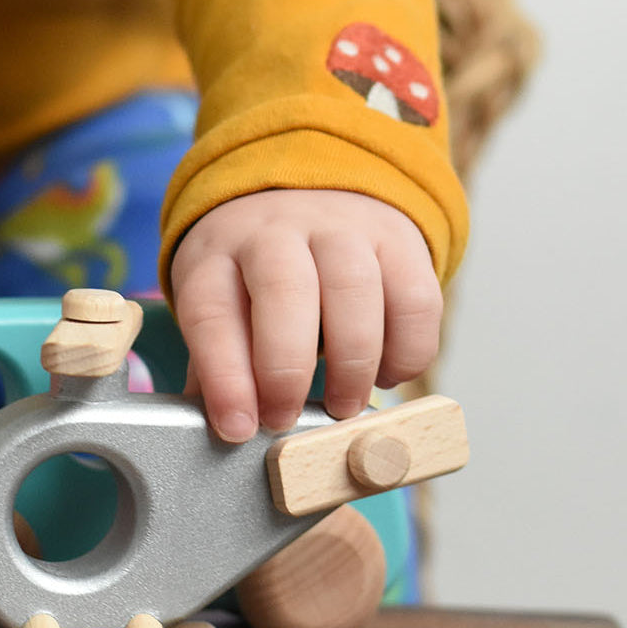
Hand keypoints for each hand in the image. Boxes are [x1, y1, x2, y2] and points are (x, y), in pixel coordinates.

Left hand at [170, 189, 441, 442]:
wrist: (311, 194)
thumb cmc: (256, 275)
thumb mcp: (219, 306)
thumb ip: (216, 369)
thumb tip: (225, 433)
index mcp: (217, 254)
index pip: (211, 311)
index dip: (223, 377)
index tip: (237, 428)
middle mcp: (276, 231)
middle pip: (283, 289)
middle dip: (286, 369)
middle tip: (287, 419)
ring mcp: (341, 228)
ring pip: (354, 289)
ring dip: (352, 363)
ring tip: (344, 406)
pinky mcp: (398, 240)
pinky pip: (415, 298)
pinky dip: (406, 351)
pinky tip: (385, 373)